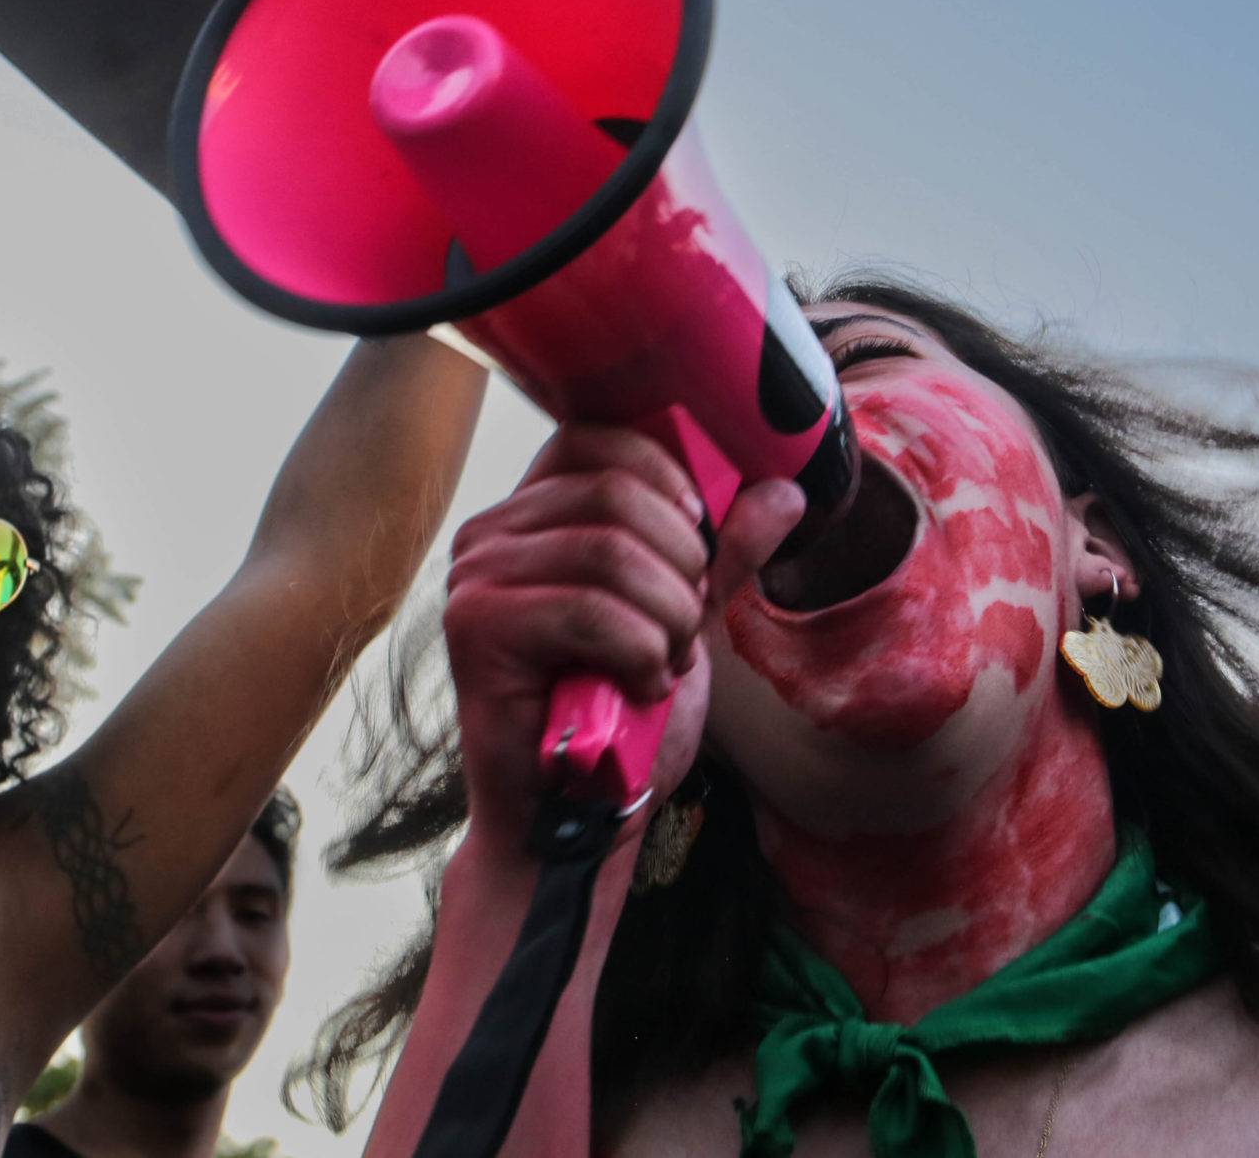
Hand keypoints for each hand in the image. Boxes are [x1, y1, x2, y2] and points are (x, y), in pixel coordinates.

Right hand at [444, 424, 803, 860]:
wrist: (577, 820)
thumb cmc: (618, 724)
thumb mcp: (683, 622)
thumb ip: (722, 556)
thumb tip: (784, 493)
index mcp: (532, 518)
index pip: (598, 439)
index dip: (667, 477)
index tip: (700, 546)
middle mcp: (490, 536)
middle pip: (616, 492)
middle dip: (681, 567)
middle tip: (681, 632)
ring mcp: (475, 579)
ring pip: (610, 550)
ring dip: (666, 619)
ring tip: (661, 665)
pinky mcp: (477, 629)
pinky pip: (591, 609)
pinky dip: (640, 653)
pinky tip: (637, 688)